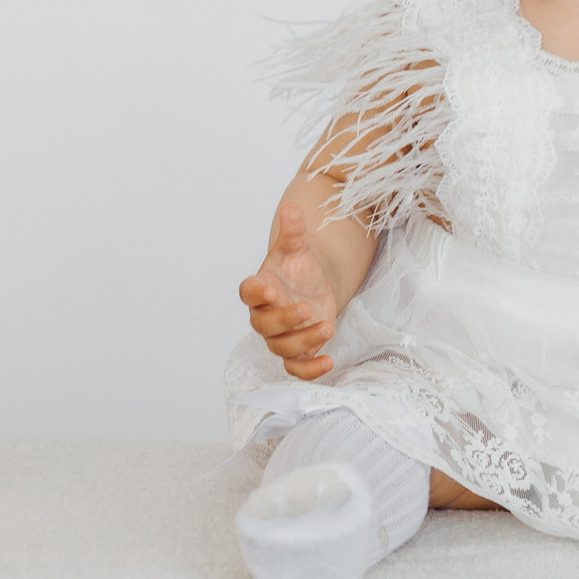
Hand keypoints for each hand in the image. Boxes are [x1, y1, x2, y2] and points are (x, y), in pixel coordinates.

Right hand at [239, 199, 340, 380]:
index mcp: (260, 288)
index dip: (257, 294)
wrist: (312, 287)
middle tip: (308, 309)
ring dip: (304, 341)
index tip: (271, 290)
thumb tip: (291, 207)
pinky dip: (310, 371)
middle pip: (264, 326)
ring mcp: (279, 336)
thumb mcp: (297, 248)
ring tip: (328, 326)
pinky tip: (329, 362)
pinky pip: (296, 368)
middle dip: (285, 320)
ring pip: (282, 348)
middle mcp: (264, 315)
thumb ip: (293, 231)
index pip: (248, 292)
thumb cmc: (298, 268)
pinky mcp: (297, 351)